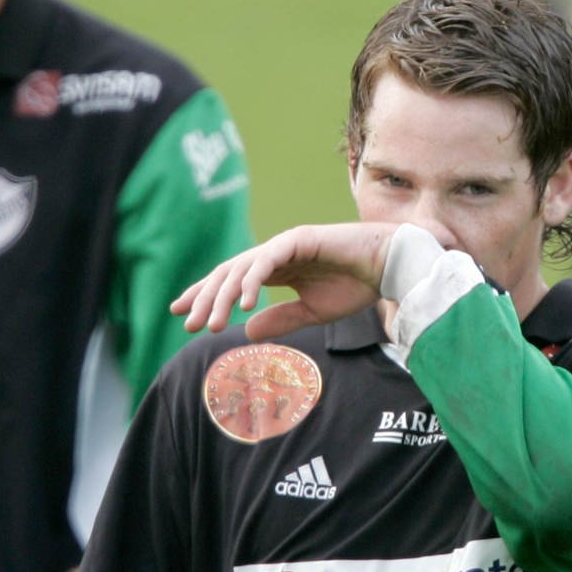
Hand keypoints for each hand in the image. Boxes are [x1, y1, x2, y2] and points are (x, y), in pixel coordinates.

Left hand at [171, 223, 400, 338]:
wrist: (388, 267)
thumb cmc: (356, 286)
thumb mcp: (312, 312)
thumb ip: (281, 319)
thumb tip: (247, 331)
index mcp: (275, 269)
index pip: (231, 282)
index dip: (205, 296)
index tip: (183, 316)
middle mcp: (274, 254)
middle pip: (227, 274)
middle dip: (204, 298)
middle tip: (188, 324)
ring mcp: (284, 245)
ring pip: (241, 269)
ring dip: (222, 296)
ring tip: (212, 324)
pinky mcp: (298, 239)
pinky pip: (266, 261)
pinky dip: (252, 281)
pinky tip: (243, 304)